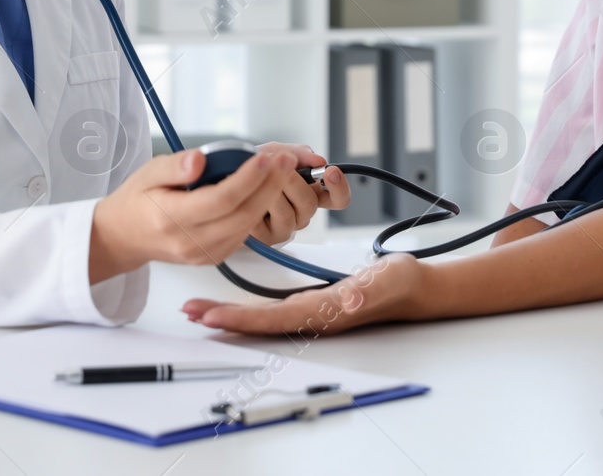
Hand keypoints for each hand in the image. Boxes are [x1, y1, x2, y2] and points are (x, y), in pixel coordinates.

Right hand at [89, 148, 294, 281]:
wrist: (125, 237)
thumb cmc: (137, 200)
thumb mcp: (148, 172)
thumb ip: (175, 165)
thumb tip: (201, 160)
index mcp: (170, 219)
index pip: (220, 200)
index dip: (247, 179)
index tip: (266, 157)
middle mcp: (189, 242)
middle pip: (241, 214)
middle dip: (269, 185)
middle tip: (286, 160)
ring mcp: (202, 254)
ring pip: (246, 225)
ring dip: (269, 197)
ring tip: (282, 170)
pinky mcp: (213, 257)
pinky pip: (243, 233)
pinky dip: (257, 210)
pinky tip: (266, 189)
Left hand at [181, 253, 427, 336]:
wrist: (414, 289)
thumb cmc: (399, 284)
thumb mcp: (387, 280)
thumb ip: (369, 289)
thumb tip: (349, 297)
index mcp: (323, 311)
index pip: (272, 318)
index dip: (239, 317)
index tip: (209, 315)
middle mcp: (312, 315)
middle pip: (259, 321)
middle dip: (223, 317)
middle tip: (189, 311)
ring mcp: (311, 312)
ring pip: (262, 316)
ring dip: (230, 313)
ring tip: (199, 309)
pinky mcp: (313, 304)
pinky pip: (272, 309)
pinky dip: (248, 307)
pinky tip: (233, 305)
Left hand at [249, 142, 351, 244]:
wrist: (222, 180)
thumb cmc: (253, 168)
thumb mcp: (275, 152)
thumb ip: (298, 153)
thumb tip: (319, 160)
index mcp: (309, 193)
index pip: (337, 199)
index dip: (339, 188)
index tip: (331, 172)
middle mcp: (299, 213)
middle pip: (310, 204)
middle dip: (293, 181)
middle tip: (278, 167)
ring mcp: (283, 228)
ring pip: (288, 214)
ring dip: (271, 191)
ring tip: (258, 179)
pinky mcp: (264, 238)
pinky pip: (264, 223)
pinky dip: (254, 202)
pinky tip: (248, 195)